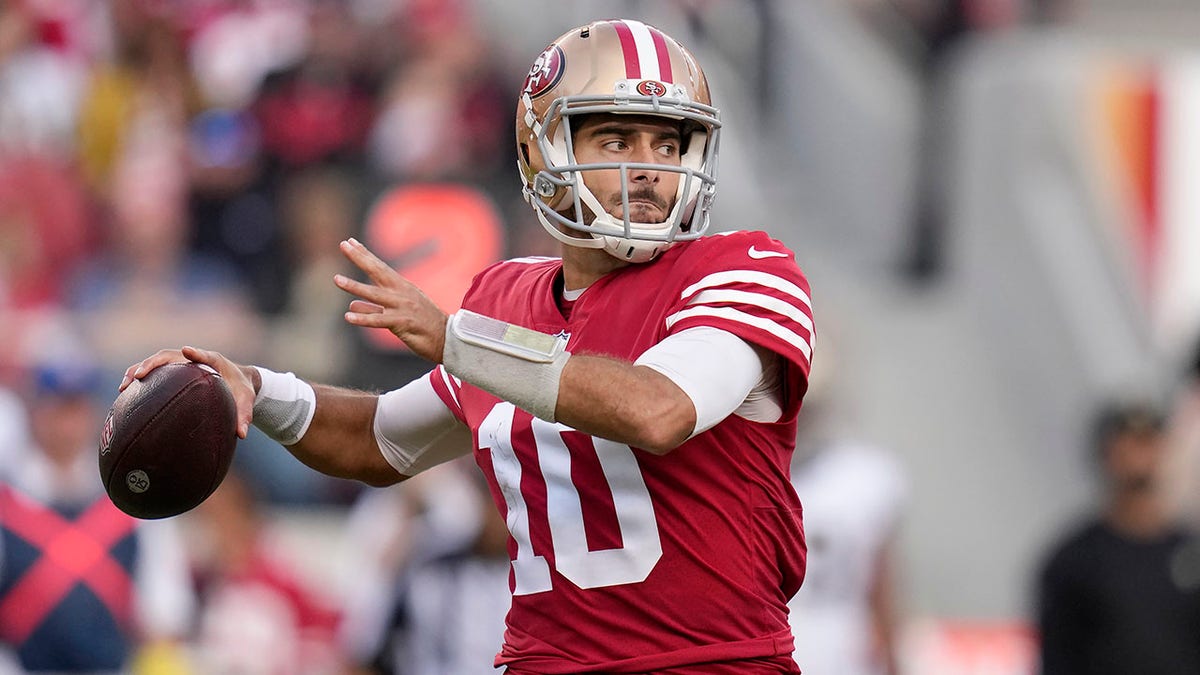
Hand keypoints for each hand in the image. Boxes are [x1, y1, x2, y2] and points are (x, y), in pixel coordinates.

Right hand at [118, 346, 258, 438]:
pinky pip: (154, 373)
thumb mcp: (246, 401)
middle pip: (169, 355)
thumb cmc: (241, 389)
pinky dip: (138, 379)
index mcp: (214, 361)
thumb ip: (245, 415)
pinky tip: (125, 394)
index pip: (204, 354)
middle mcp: (193, 359)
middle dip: (153, 363)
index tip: (186, 351)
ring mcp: (181, 363)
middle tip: (139, 376)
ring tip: (124, 387)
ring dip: (138, 370)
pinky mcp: (173, 371)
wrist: (238, 380)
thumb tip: (241, 434)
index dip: (196, 352)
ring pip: (156, 362)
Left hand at [335, 237, 447, 362]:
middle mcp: (402, 293)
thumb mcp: (398, 313)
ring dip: (355, 287)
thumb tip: (351, 305)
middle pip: (377, 272)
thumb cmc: (425, 326)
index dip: (364, 254)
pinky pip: (380, 321)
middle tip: (343, 245)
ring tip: (337, 280)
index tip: (349, 242)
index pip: (380, 267)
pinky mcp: (404, 323)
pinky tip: (348, 317)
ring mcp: (403, 307)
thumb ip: (373, 309)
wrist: (449, 339)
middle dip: (360, 258)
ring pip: (375, 295)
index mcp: (402, 288)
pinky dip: (364, 319)